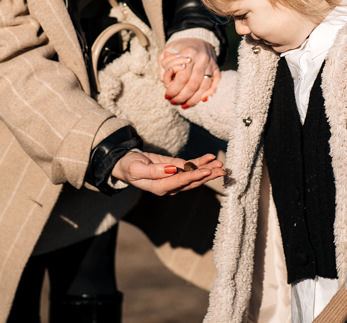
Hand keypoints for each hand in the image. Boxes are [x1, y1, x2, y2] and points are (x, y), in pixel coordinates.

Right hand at [110, 152, 224, 195]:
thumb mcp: (136, 168)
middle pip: (192, 182)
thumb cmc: (128, 166)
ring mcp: (173, 179)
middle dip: (208, 175)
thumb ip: (153, 171)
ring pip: (194, 176)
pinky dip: (201, 163)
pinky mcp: (175, 170)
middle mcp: (170, 186)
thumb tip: (172, 170)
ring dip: (208, 170)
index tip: (207, 171)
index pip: (180, 182)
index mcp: (160, 187)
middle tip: (222, 170)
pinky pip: (190, 167)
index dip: (194, 176)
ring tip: (221, 165)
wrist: (125, 164)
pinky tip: (210, 158)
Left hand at [158, 38, 219, 107]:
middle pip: (193, 84)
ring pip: (204, 87)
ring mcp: (211, 64)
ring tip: (183, 105)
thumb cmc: (179, 48)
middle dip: (182, 97)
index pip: (182, 77)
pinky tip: (202, 100)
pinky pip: (215, 83)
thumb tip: (167, 83)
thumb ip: (165, 66)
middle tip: (173, 102)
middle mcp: (202, 59)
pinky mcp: (216, 68)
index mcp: (189, 53)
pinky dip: (209, 93)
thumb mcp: (167, 52)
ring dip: (193, 99)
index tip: (166, 95)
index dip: (174, 89)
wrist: (197, 38)